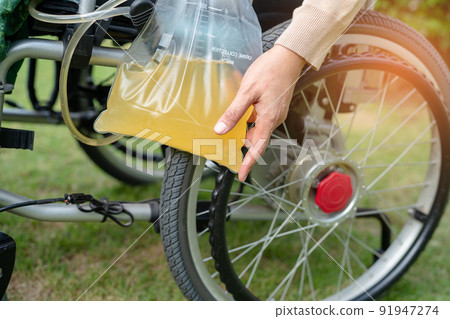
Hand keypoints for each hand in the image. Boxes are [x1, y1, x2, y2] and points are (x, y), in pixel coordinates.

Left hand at [214, 44, 305, 180]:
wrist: (289, 57)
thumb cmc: (270, 71)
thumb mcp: (247, 91)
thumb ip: (234, 112)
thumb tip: (220, 130)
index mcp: (269, 119)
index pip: (257, 147)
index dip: (248, 163)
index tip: (241, 175)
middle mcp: (274, 119)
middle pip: (256, 140)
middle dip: (242, 147)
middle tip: (225, 151)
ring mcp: (275, 113)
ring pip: (257, 129)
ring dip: (244, 133)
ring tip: (228, 132)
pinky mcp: (274, 106)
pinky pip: (260, 120)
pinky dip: (249, 122)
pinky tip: (238, 116)